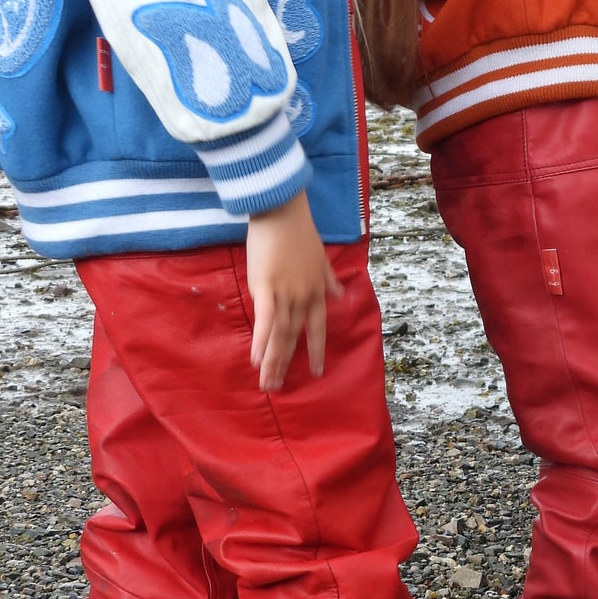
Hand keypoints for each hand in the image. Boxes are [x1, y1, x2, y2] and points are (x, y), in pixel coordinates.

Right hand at [246, 190, 343, 391]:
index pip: (318, 328)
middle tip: (279, 387)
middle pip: (295, 337)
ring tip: (267, 383)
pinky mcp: (266, 287)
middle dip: (287, 364)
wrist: (283, 211)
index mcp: (316, 291)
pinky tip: (256, 359)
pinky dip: (261, 341)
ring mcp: (286, 294)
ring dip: (273, 361)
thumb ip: (328, 278)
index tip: (318, 371)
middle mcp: (304, 297)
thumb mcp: (321, 257)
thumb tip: (340, 293)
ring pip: (280, 335)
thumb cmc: (299, 231)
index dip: (317, 350)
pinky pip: (265, 320)